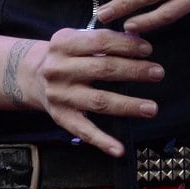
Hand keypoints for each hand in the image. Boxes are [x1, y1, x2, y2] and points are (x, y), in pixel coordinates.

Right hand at [25, 27, 164, 155]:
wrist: (31, 76)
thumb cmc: (66, 55)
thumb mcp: (76, 39)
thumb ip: (103, 39)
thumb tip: (138, 40)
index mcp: (64, 43)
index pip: (100, 41)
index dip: (126, 45)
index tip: (148, 49)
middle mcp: (59, 69)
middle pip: (103, 70)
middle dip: (134, 71)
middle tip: (158, 73)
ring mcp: (59, 95)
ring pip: (99, 101)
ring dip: (128, 105)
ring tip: (152, 108)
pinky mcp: (60, 117)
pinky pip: (84, 131)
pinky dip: (102, 142)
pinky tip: (120, 149)